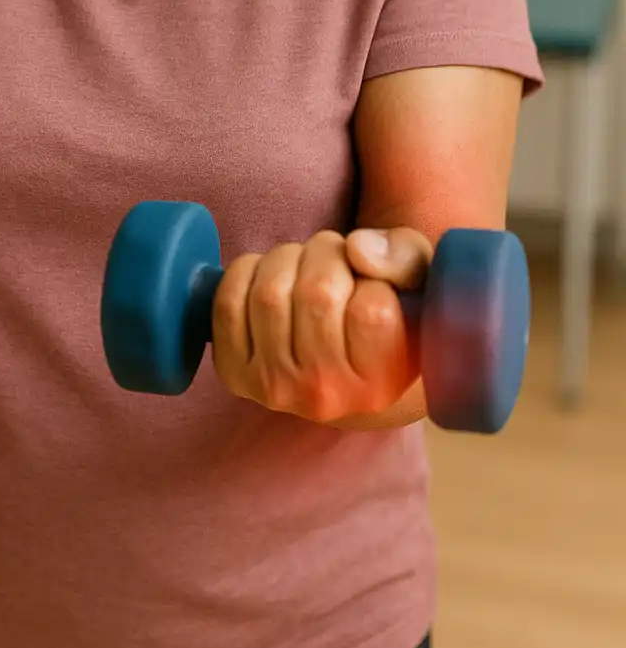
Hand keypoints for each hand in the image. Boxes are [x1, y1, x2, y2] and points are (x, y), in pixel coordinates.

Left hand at [211, 227, 433, 421]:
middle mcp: (327, 397)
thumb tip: (357, 250)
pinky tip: (273, 278)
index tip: (372, 283)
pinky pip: (227, 301)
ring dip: (288, 259)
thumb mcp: (419, 281)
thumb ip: (404, 259)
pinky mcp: (234, 373)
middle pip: (317, 293)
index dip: (372, 276)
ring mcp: (276, 389)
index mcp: (382, 383)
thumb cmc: (389, 310)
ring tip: (306, 270)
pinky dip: (247, 271)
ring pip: (270, 291)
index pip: (372, 310)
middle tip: (336, 262)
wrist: (344, 362)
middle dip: (327, 254)